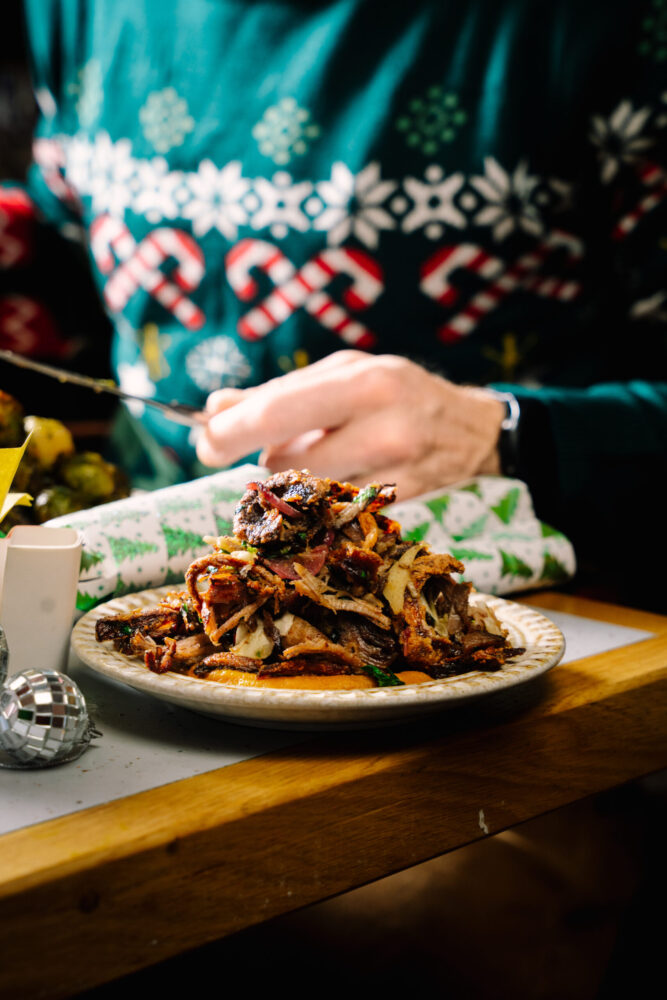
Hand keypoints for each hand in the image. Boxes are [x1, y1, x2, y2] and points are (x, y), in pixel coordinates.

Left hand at [196, 351, 504, 498]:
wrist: (472, 429)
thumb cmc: (395, 390)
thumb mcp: (343, 373)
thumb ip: (278, 393)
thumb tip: (212, 410)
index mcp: (365, 382)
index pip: (279, 413)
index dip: (231, 431)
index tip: (204, 440)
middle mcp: (384, 428)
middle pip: (286, 462)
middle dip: (257, 456)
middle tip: (240, 447)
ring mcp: (395, 473)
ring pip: (305, 491)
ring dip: (290, 476)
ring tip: (312, 451)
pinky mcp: (398, 506)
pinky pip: (332, 506)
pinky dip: (319, 493)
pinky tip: (337, 472)